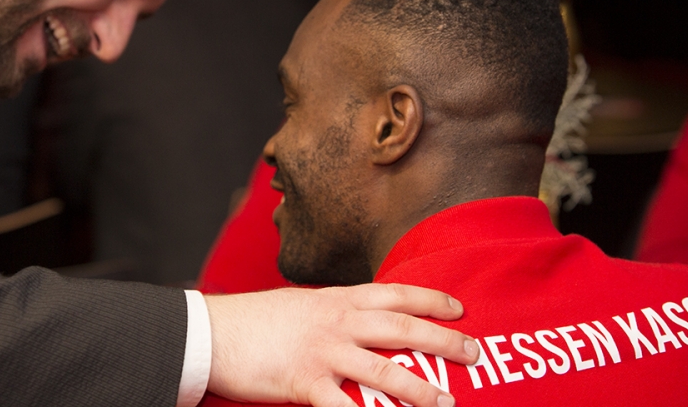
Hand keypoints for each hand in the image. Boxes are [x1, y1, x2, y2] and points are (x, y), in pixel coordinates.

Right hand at [204, 283, 477, 406]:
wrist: (213, 331)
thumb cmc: (257, 321)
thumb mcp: (302, 306)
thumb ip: (333, 313)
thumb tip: (360, 321)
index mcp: (336, 299)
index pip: (393, 293)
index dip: (429, 297)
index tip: (458, 306)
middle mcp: (336, 321)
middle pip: (400, 327)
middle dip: (442, 340)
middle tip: (474, 351)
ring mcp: (322, 351)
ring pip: (382, 368)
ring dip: (419, 387)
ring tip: (447, 402)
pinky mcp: (304, 381)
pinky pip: (343, 406)